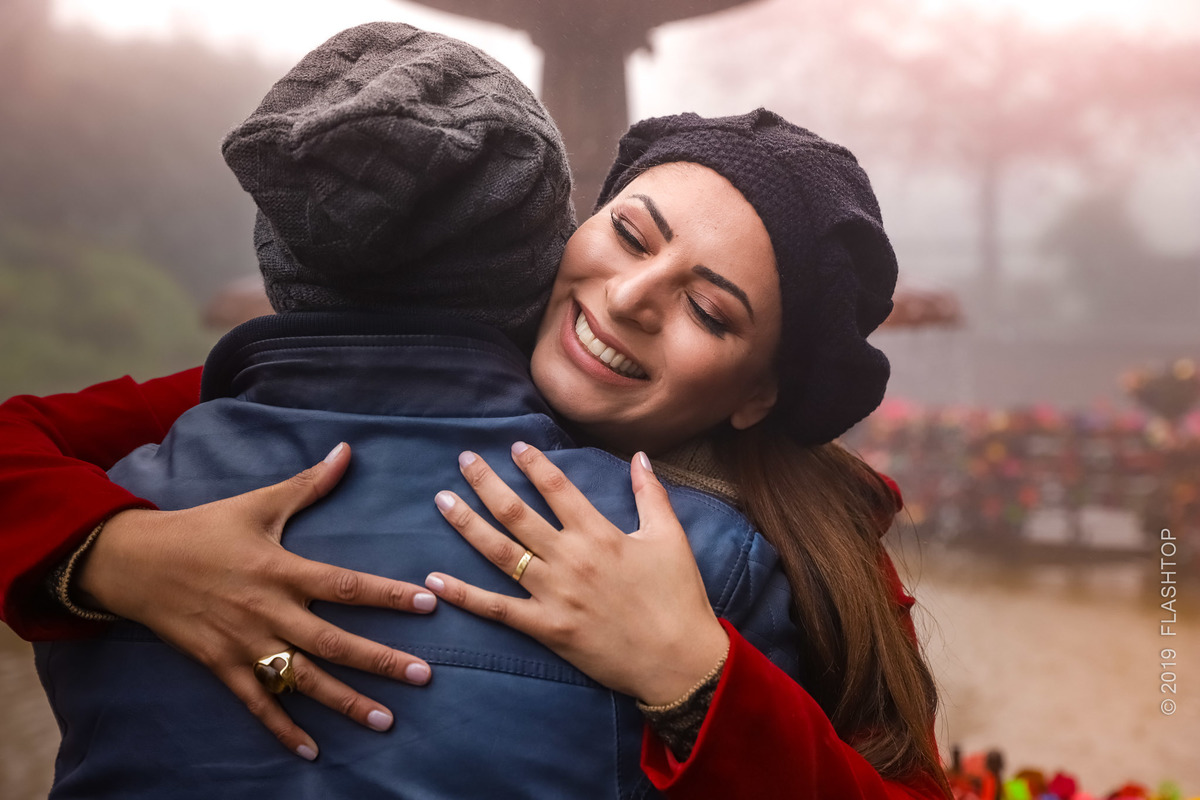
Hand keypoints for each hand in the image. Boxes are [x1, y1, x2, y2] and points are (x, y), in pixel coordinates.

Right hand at [75, 443, 436, 759]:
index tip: (427, 603)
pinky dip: (282, 729)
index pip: (346, 585)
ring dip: (345, 701)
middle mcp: (268, 611)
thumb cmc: (203, 528)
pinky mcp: (221, 665)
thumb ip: (309, 484)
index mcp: (282, 570)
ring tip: (385, 719)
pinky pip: (257, 703)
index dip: (388, 595)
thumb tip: (347, 450)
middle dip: (380, 660)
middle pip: (333, 642)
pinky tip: (312, 751)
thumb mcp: (258, 503)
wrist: (135, 562)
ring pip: (302, 679)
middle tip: (422, 676)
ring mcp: (244, 643)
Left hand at [425, 442, 728, 705]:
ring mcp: (554, 594)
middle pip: (517, 513)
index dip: (533, 463)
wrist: (677, 660)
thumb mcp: (670, 538)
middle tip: (464, 460)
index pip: (557, 487)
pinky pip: (497, 609)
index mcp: (599, 534)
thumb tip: (638, 456)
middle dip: (486, 483)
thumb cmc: (678, 597)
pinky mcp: (547, 628)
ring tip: (443, 500)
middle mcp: (570, 558)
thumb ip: (650, 494)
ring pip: (500, 553)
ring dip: (467, 524)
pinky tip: (435, 578)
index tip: (514, 446)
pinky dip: (464, 594)